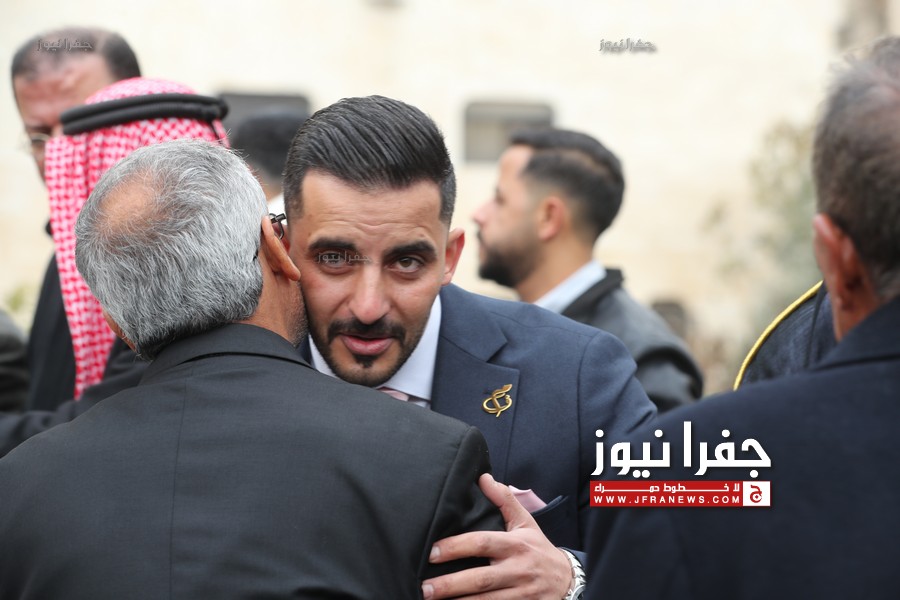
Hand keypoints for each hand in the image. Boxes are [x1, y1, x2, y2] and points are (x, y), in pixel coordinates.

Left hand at [421, 473, 572, 599]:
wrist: (568, 581)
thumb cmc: (539, 549)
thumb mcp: (526, 522)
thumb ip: (504, 500)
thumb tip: (482, 478)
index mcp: (516, 545)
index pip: (482, 544)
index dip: (456, 547)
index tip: (432, 552)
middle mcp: (518, 570)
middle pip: (480, 579)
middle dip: (451, 584)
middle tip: (425, 587)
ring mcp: (521, 594)